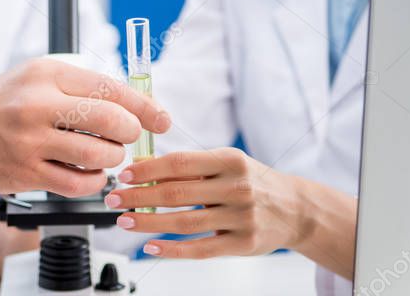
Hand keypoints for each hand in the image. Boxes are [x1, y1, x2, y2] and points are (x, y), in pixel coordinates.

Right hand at [0, 58, 170, 196]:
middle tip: (126, 139)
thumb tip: (135, 105)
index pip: (111, 88)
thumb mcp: (36, 77)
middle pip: (112, 121)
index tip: (161, 120)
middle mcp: (38, 104)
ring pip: (100, 156)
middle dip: (130, 134)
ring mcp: (30, 141)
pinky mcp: (25, 174)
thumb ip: (79, 87)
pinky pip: (79, 184)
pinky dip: (94, 183)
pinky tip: (88, 176)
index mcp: (47, 74)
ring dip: (112, 160)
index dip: (145, 107)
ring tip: (103, 157)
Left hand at [104, 148, 311, 258]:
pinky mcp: (243, 244)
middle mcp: (237, 187)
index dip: (147, 169)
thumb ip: (190, 167)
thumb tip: (143, 168)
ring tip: (124, 221)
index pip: (179, 163)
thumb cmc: (253, 182)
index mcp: (230, 160)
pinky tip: (150, 246)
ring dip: (147, 223)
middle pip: (176, 193)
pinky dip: (172, 249)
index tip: (124, 175)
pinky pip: (200, 249)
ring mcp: (241, 217)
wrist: (296, 208)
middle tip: (113, 199)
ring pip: (184, 223)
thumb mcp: (227, 164)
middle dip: (138, 197)